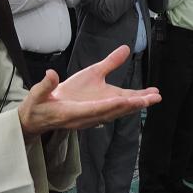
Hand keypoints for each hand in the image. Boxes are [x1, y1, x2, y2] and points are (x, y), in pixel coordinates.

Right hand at [18, 45, 160, 137]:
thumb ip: (46, 84)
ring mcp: (91, 118)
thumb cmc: (39, 105)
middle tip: (152, 98)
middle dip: (132, 106)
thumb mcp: (38, 94)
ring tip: (154, 97)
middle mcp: (85, 118)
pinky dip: (128, 105)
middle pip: (112, 112)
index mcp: (71, 113)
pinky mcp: (94, 114)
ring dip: (135, 105)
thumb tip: (50, 73)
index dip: (110, 105)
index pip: (94, 109)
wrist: (38, 119)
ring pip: (116, 112)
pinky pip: (114, 111)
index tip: (126, 99)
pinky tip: (140, 100)